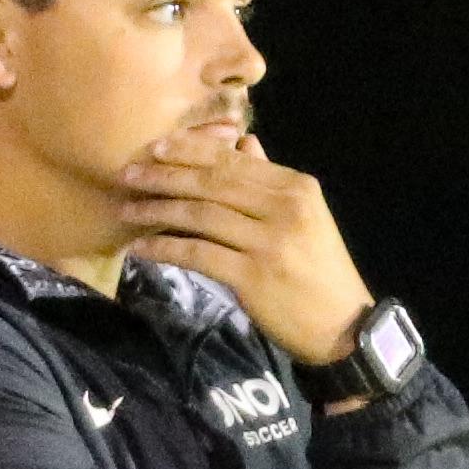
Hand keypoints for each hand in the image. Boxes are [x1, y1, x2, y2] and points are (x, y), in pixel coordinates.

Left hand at [116, 122, 376, 366]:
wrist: (342, 325)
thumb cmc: (319, 270)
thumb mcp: (304, 216)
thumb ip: (270, 179)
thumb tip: (244, 143)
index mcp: (296, 187)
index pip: (234, 161)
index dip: (190, 151)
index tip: (155, 146)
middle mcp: (284, 208)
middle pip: (212, 183)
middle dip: (165, 175)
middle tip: (128, 172)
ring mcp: (268, 242)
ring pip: (201, 215)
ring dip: (157, 210)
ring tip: (126, 208)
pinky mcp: (252, 276)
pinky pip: (197, 254)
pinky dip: (165, 248)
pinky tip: (141, 247)